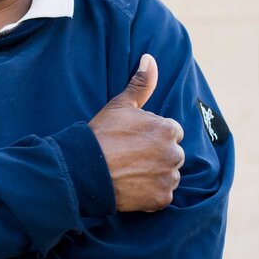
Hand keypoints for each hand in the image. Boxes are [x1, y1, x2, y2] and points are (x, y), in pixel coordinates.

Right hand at [88, 54, 184, 211]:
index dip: (152, 136)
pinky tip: (132, 186)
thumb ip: (141, 83)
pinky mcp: (161, 199)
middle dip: (157, 155)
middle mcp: (174, 154)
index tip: (134, 141)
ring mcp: (169, 178)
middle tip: (131, 157)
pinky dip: (151, 193)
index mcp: (168, 129)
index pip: (171, 132)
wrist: (84, 169)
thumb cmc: (101, 135)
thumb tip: (150, 59)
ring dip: (156, 175)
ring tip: (131, 172)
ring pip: (169, 175)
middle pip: (172, 154)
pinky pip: (162, 196)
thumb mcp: (120, 106)